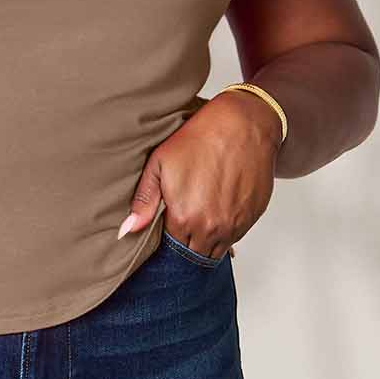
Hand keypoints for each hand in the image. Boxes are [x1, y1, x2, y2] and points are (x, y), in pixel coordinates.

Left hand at [118, 90, 282, 260]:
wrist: (243, 124)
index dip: (166, 242)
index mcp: (184, 218)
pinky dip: (225, 232)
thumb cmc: (200, 139)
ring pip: (216, 251)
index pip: (170, 249)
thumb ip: (144, 201)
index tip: (165, 231)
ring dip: (205, 242)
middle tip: (181, 226)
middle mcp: (211, 228)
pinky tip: (217, 211)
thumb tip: (127, 230)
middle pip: (193, 254)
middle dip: (185, 247)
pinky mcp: (252, 217)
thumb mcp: (160, 163)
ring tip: (199, 218)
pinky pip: (235, 237)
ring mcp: (235, 225)